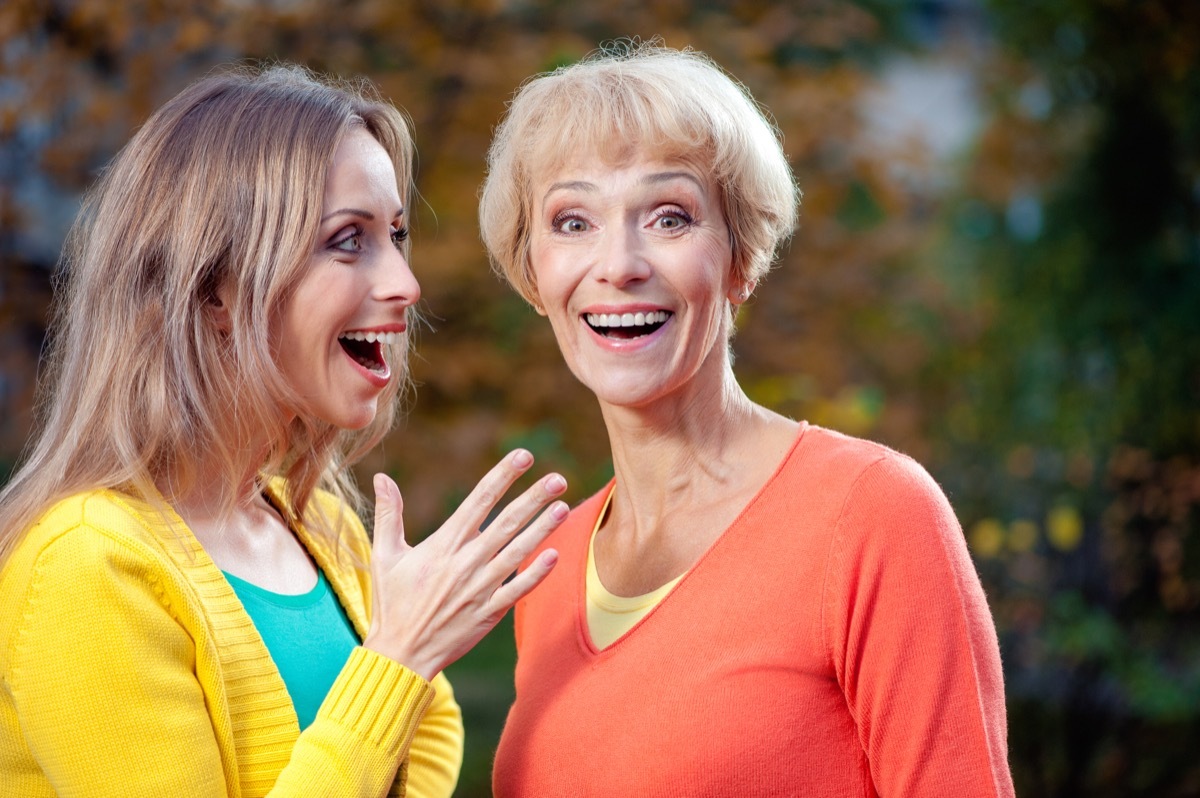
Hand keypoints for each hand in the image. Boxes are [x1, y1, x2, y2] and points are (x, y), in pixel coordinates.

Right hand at [363, 449, 565, 679]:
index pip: (478, 501)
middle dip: (533, 498)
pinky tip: (554, 556)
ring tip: (563, 506)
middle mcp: (465, 562)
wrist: (400, 653)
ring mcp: (480, 588)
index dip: (502, 476)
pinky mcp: (489, 613)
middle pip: (506, 522)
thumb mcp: (384, 555)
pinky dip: (536, 574)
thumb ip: (388, 514)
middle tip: (558, 478)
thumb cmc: (391, 603)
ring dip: (542, 529)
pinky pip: (518, 590)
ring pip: (517, 552)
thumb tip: (382, 477)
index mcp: (443, 545)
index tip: (523, 456)